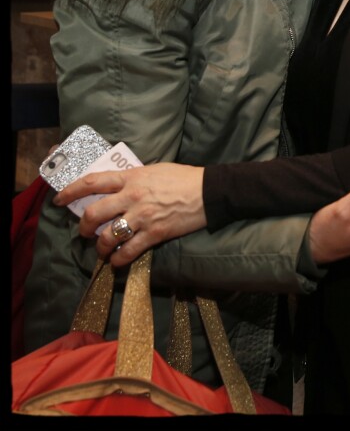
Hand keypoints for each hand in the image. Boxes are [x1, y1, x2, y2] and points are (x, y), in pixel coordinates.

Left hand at [53, 163, 205, 265]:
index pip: (93, 182)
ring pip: (108, 236)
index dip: (71, 191)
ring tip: (101, 250)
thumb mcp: (153, 170)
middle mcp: (132, 196)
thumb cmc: (182, 177)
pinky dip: (118, 260)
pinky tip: (116, 261)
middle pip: (94, 213)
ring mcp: (142, 216)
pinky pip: (128, 251)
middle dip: (83, 227)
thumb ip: (133, 178)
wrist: (208, 191)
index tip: (59, 199)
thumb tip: (117, 187)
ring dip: (100, 246)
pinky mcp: (154, 234)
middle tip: (83, 232)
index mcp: (131, 177)